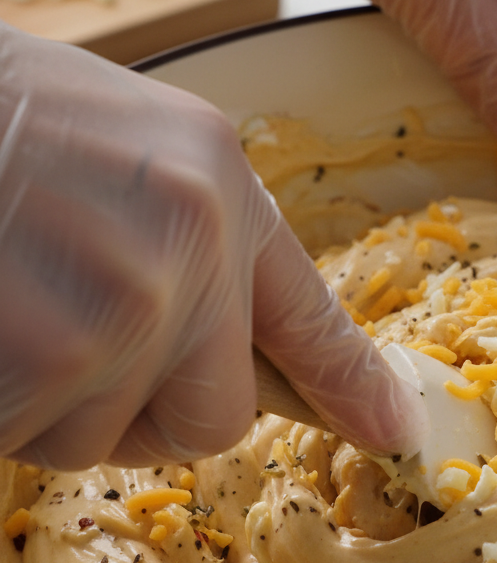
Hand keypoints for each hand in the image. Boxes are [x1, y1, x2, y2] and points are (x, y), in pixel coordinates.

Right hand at [0, 25, 425, 469]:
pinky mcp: (45, 354)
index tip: (391, 429)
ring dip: (59, 405)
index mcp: (218, 190)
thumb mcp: (140, 157)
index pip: (309, 321)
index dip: (351, 387)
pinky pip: (41, 438)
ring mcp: (118, 304)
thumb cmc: (6, 123)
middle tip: (79, 339)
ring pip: (110, 439)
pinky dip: (12, 408)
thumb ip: (208, 255)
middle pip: (213, 421)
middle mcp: (189, 244)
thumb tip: (265, 361)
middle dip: (147, 411)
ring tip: (19, 304)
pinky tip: (0, 321)